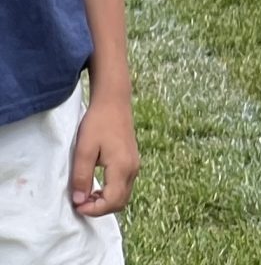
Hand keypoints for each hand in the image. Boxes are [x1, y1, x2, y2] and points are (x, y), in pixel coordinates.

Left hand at [68, 91, 137, 216]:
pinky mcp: (131, 161)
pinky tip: (95, 186)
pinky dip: (110, 193)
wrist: (114, 102)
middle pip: (120, 202)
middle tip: (79, 202)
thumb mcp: (84, 151)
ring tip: (85, 194)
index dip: (93, 210)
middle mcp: (132, 169)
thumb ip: (81, 177)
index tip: (76, 205)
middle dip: (99, 208)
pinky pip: (124, 186)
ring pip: (123, 195)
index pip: (112, 201)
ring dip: (105, 201)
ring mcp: (134, 165)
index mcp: (122, 168)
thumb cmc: (97, 124)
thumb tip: (79, 201)